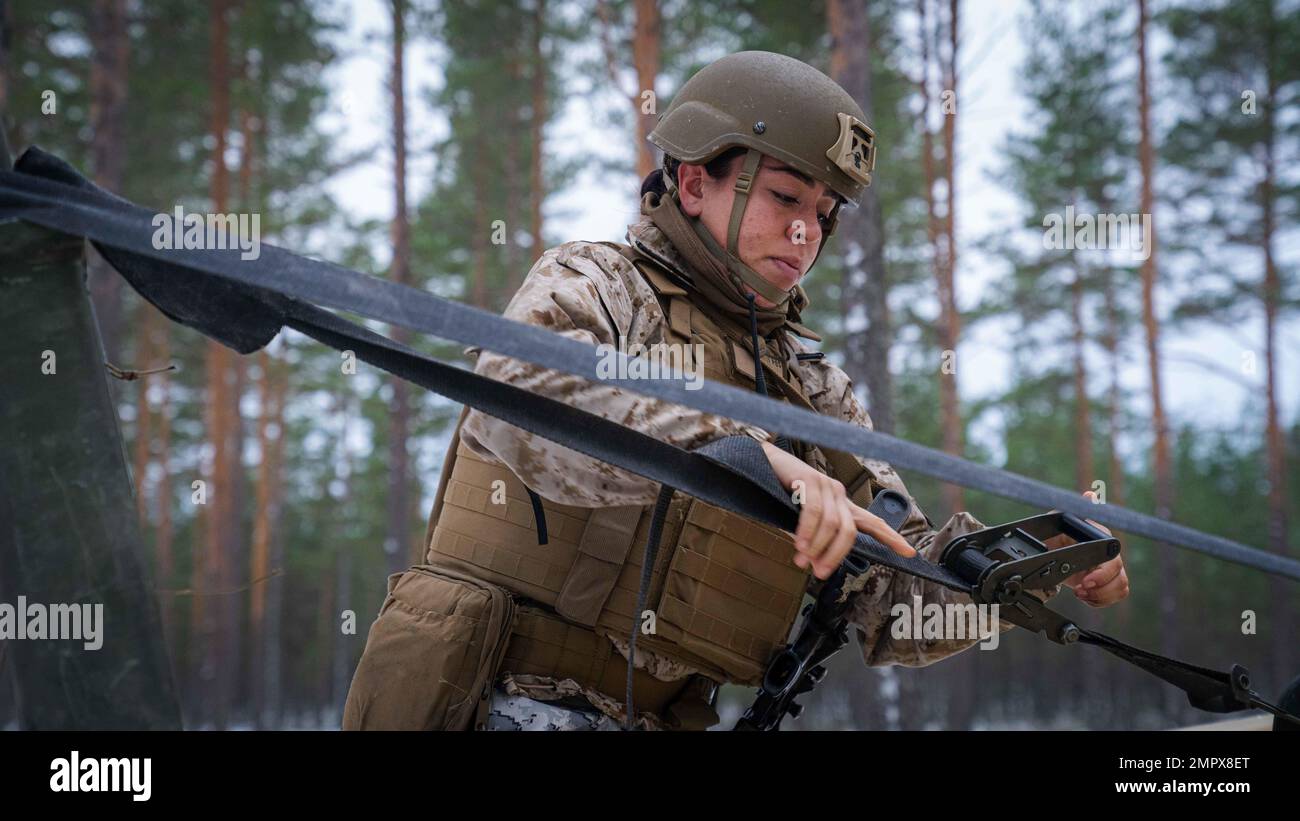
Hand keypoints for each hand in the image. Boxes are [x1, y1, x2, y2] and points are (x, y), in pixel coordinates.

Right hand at [761, 441, 915, 579]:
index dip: (892, 538)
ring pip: (831, 524)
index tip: (910, 553)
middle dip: (835, 556)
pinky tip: (800, 545)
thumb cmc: (784, 493)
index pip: (873, 523)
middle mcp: (839, 495)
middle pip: (849, 532)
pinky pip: (813, 512)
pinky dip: (807, 532)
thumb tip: (815, 563)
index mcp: (842, 506)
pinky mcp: (809, 480)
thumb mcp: (804, 520)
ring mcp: (825, 486)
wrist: (765, 464)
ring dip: (817, 547)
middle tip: (820, 572)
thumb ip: (816, 539)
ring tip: (803, 561)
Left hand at [1044, 490, 1128, 606]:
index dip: (1103, 572)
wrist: (1051, 548)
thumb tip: (1091, 494)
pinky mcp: (1104, 582)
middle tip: (1080, 589)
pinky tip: (1085, 597)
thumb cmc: (1057, 532)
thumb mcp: (1059, 519)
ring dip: (1101, 596)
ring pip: (1121, 587)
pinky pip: (1116, 595)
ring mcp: (1108, 569)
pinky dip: (1101, 601)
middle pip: (1120, 576)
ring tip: (1081, 594)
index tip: (1086, 580)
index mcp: (1100, 539)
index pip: (1113, 557)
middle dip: (1100, 587)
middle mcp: (1108, 554)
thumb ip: (1076, 510)